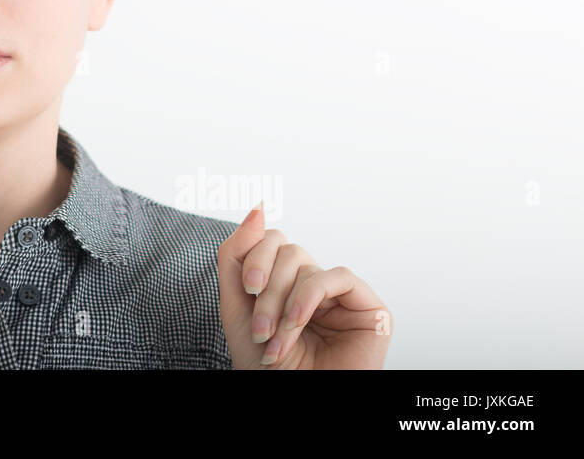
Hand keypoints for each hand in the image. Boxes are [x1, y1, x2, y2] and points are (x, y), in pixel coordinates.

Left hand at [217, 203, 391, 368]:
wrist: (289, 398)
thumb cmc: (264, 362)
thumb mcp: (236, 304)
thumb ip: (237, 254)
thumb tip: (257, 208)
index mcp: (286, 281)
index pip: (272, 240)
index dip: (254, 255)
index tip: (245, 289)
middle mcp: (315, 284)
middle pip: (287, 248)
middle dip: (266, 287)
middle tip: (259, 327)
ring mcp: (342, 296)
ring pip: (306, 264)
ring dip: (283, 302)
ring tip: (276, 340)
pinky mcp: (371, 308)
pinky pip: (338, 276)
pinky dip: (309, 297)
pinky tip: (298, 322)